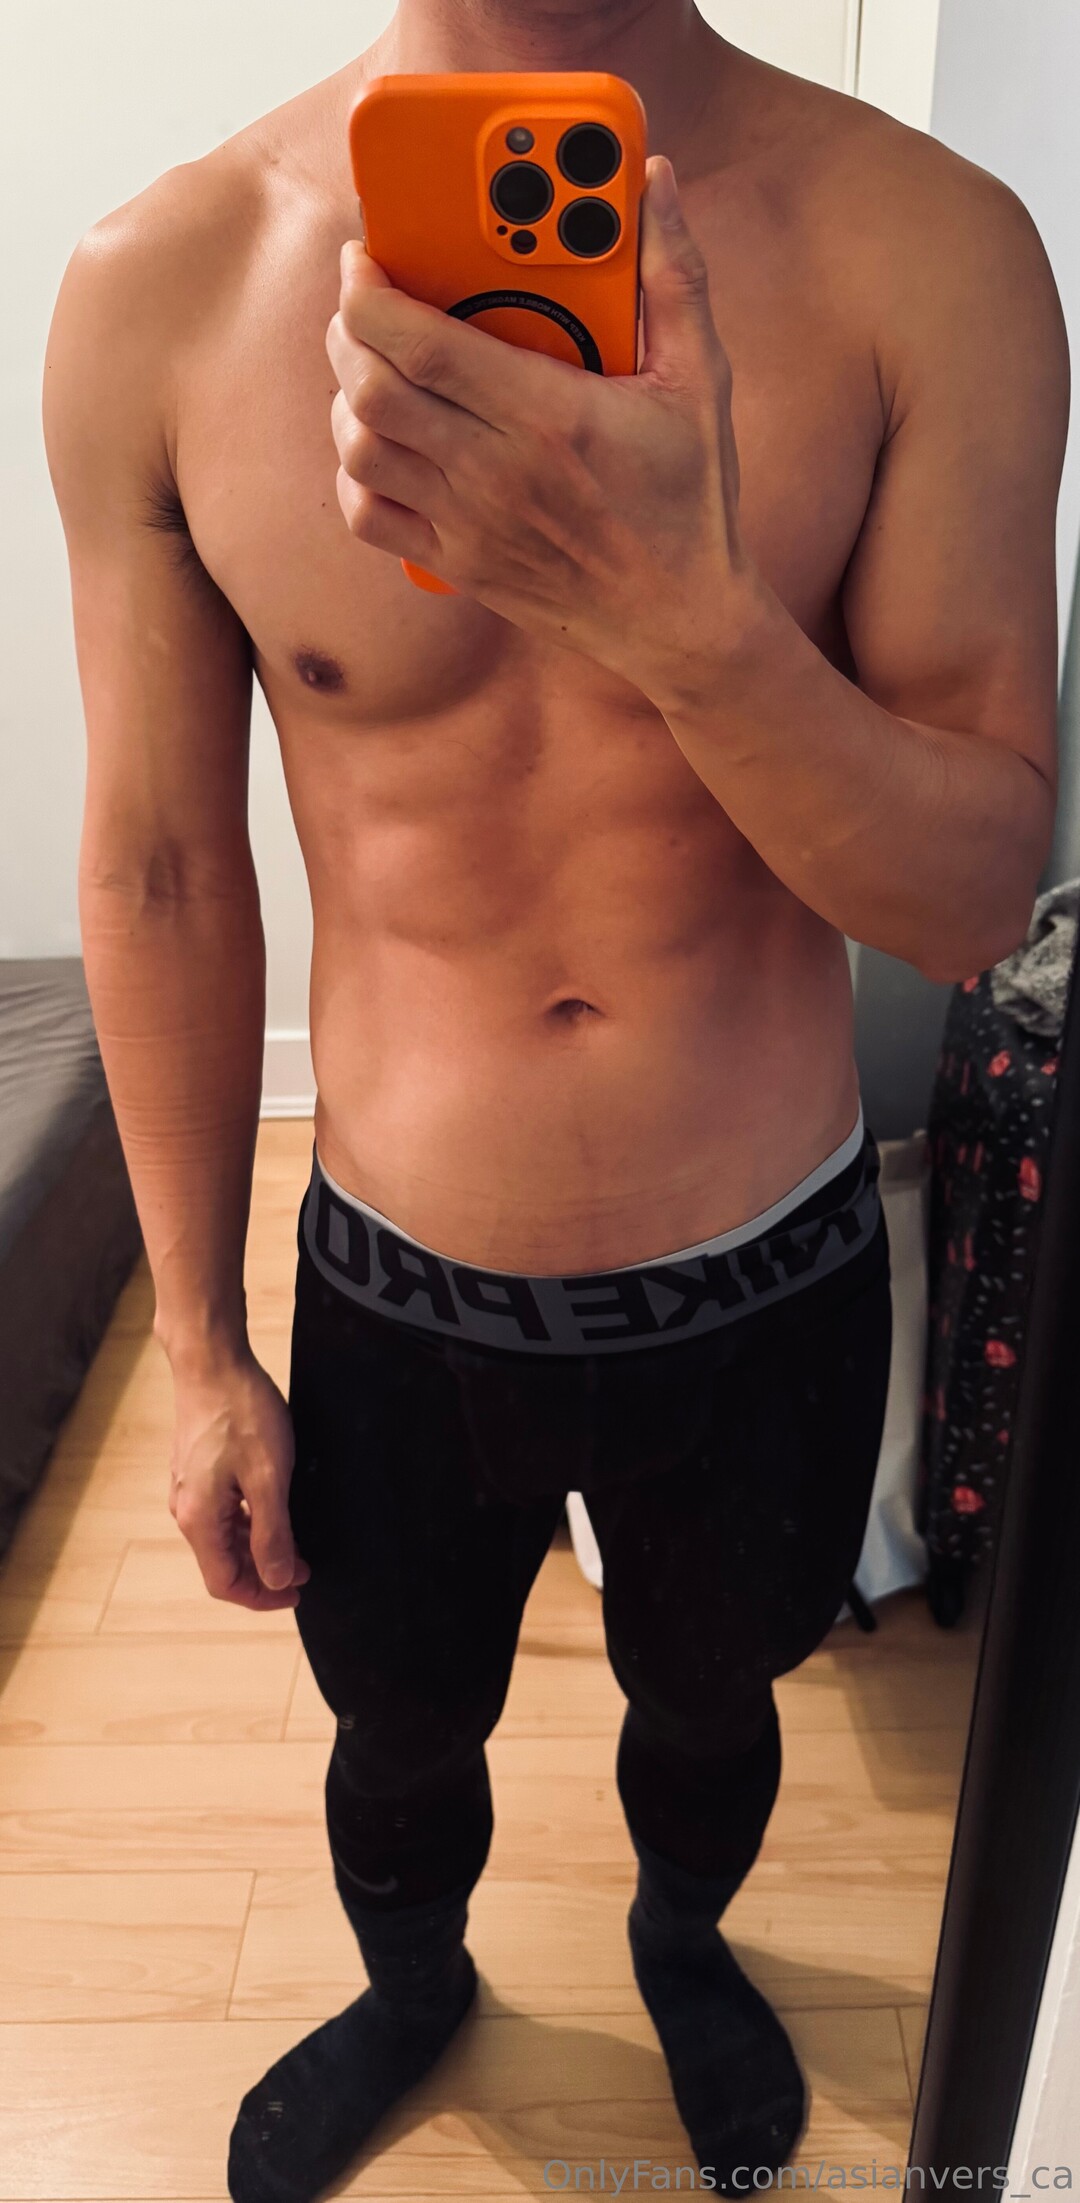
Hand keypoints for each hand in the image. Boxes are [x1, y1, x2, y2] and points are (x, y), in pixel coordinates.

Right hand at [167, 1349, 308, 1610]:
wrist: (212, 1361)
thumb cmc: (240, 1412)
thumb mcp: (269, 1478)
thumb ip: (273, 1534)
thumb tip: (278, 1580)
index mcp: (199, 1519)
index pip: (225, 1583)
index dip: (262, 1596)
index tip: (297, 1591)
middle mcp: (186, 1510)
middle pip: (223, 1564)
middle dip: (264, 1573)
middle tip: (304, 1569)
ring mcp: (189, 1489)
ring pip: (223, 1538)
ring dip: (258, 1548)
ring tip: (296, 1543)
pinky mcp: (196, 1471)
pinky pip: (221, 1513)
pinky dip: (248, 1523)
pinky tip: (272, 1511)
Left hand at [326, 156, 752, 712]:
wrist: (682, 621)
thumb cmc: (692, 499)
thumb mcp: (701, 379)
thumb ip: (674, 275)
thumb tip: (653, 184)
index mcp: (545, 414)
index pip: (420, 342)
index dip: (369, 290)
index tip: (365, 257)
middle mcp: (493, 471)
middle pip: (372, 387)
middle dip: (349, 330)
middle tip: (365, 303)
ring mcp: (468, 523)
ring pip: (359, 448)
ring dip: (348, 400)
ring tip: (371, 369)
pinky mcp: (458, 563)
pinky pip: (368, 515)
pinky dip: (355, 474)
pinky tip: (381, 444)